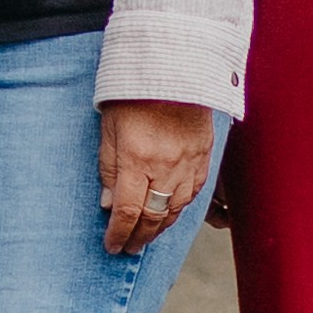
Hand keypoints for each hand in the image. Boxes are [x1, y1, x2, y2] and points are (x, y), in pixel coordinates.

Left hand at [100, 99, 215, 253]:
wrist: (173, 65)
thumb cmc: (134, 93)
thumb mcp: (109, 129)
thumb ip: (109, 169)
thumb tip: (109, 204)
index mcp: (137, 160)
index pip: (127, 212)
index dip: (118, 235)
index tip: (112, 246)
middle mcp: (165, 167)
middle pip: (153, 217)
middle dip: (139, 237)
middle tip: (129, 247)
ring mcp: (188, 163)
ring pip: (176, 210)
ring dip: (161, 227)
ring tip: (148, 234)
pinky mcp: (204, 155)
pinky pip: (194, 193)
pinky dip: (181, 208)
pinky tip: (171, 212)